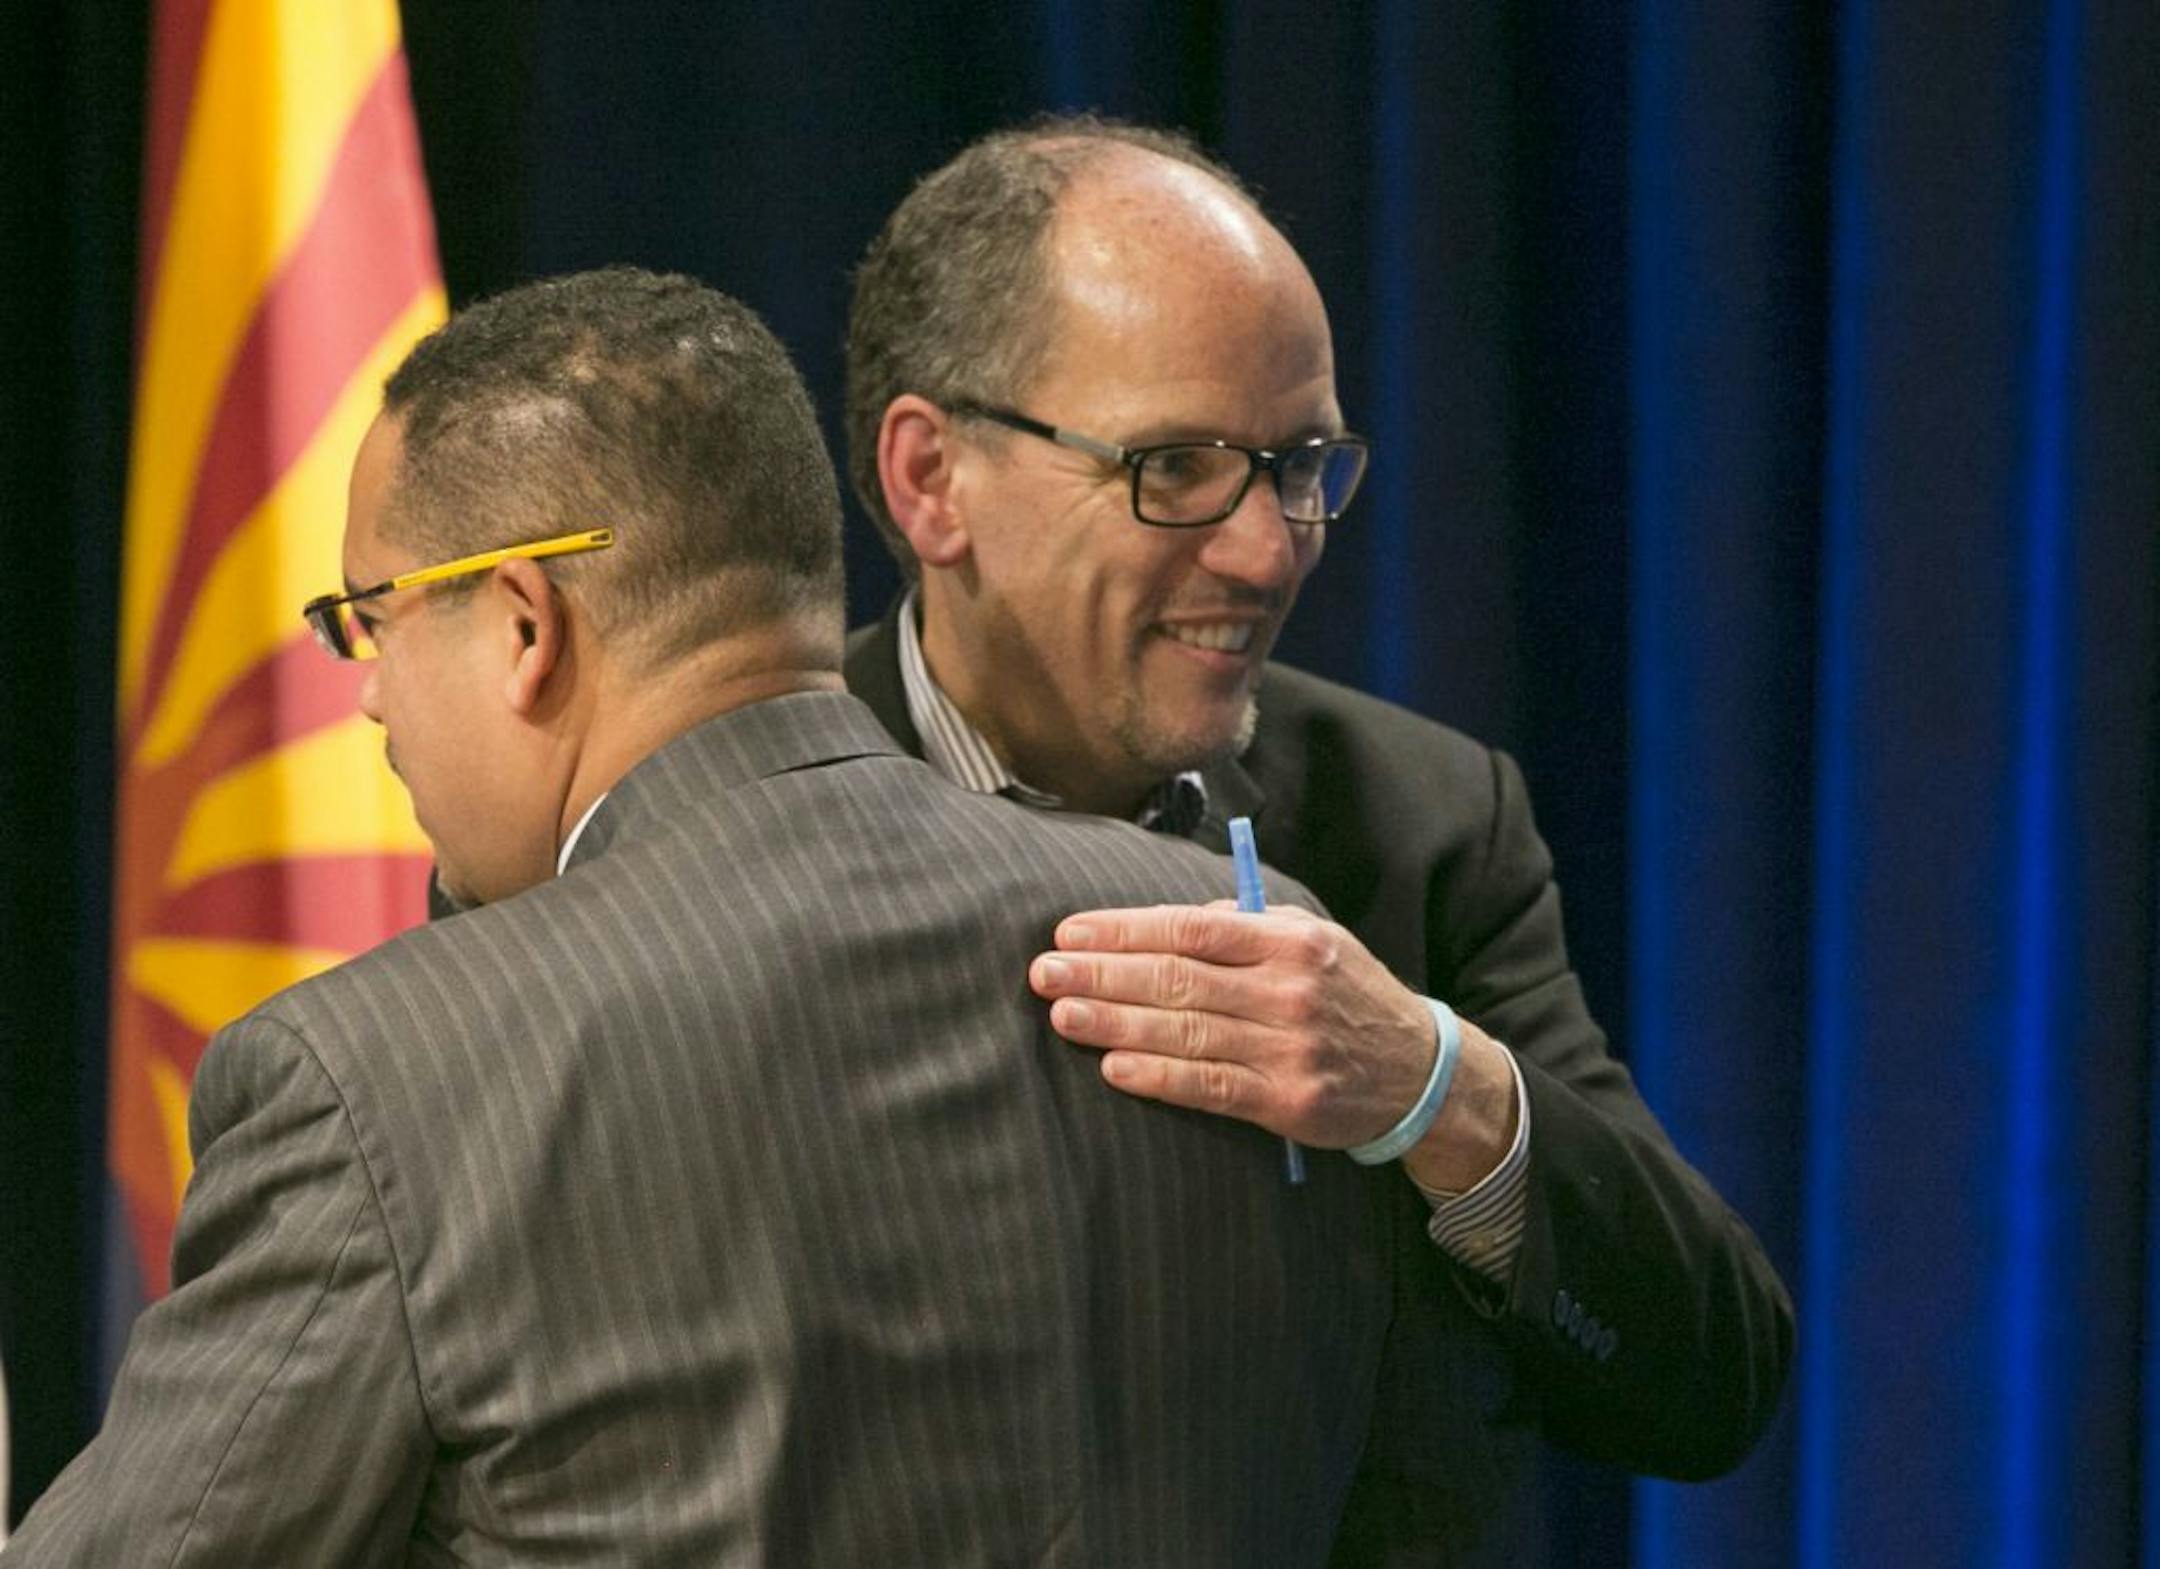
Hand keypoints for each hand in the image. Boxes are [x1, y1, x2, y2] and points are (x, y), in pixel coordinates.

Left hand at [1025, 902, 1440, 1143]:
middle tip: (1044, 971)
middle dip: (1103, 974)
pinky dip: (1158, 1076)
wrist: (1419, 1072)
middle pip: (1177, 978)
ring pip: (1186, 1031)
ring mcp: (1288, 1047)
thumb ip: (1246, 927)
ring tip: (1063, 1013)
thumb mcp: (1314, 941)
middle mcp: (1287, 990)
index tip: (1070, 932)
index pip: (1190, 928)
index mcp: (1288, 940)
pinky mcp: (1287, 1101)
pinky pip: (1210, 1087)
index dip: (1124, 930)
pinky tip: (1113, 1067)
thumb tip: (1172, 923)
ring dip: (1116, 1022)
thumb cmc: (1347, 995)